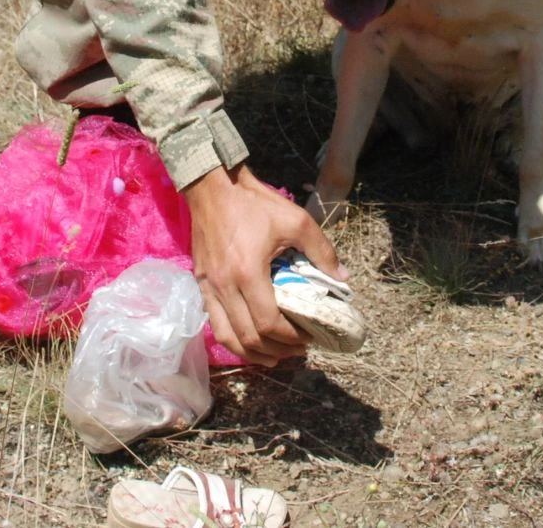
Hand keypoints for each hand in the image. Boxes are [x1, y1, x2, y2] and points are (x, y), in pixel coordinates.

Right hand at [184, 163, 346, 365]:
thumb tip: (342, 279)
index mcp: (247, 273)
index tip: (308, 337)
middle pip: (249, 338)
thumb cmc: (254, 203)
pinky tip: (248, 338)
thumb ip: (322, 251)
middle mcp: (224, 286)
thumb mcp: (296, 221)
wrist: (213, 187)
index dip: (291, 338)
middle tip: (297, 349)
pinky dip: (232, 337)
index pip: (269, 324)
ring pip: (227, 337)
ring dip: (251, 353)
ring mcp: (208, 287)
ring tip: (273, 355)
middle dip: (276, 350)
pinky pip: (214, 322)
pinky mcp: (200, 283)